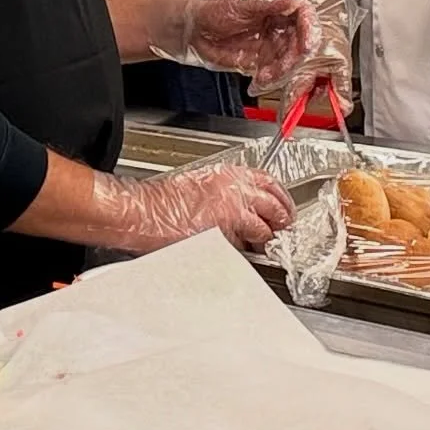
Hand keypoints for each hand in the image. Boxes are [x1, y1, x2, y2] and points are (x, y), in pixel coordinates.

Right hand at [86, 163, 293, 253]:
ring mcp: (231, 215)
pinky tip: (237, 254)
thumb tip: (242, 205)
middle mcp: (235, 191)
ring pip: (263, 230)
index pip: (269, 182)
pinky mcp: (224, 237)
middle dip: (282, 220)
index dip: (281, 197)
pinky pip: (243, 247)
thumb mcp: (200, 182)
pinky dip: (243, 252)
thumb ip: (226, 190)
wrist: (145, 211)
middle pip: (275, 205)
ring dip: (265, 239)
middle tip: (283, 230)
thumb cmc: (164, 199)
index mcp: (229, 175)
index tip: (284, 208)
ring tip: (262, 246)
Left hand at [158, 0, 347, 105]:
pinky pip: (275, 72)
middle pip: (301, 39)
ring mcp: (271, 41)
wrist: (192, 31)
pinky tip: (260, 80)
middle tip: (286, 64)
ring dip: (282, 70)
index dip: (310, 28)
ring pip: (290, 58)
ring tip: (266, 75)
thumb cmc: (211, 9)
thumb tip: (289, 0)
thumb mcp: (239, 3)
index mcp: (275, 2)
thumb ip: (266, 2)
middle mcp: (277, 22)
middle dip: (295, 55)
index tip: (308, 43)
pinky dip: (270, 79)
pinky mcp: (263, 59)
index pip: (303, 12)